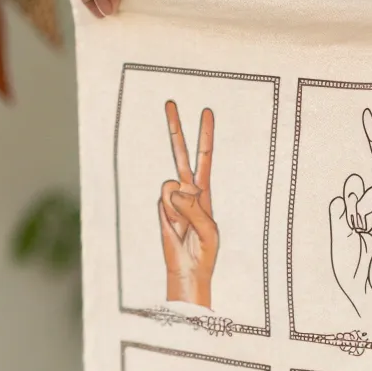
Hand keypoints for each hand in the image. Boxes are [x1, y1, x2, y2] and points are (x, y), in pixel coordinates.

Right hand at [159, 101, 218, 307]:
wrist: (188, 268)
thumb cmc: (205, 250)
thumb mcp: (210, 230)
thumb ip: (194, 208)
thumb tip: (174, 189)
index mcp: (204, 191)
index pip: (204, 158)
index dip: (206, 135)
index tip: (206, 112)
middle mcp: (188, 190)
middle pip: (180, 154)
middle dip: (176, 128)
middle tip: (169, 102)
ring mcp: (172, 198)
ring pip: (171, 185)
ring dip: (180, 206)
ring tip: (185, 224)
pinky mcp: (161, 208)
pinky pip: (165, 202)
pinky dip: (171, 215)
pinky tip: (175, 227)